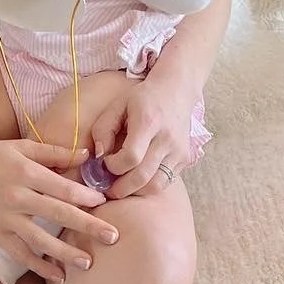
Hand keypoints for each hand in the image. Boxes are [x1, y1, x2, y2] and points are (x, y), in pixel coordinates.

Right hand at [0, 137, 120, 282]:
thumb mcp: (22, 147)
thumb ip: (54, 152)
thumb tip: (86, 155)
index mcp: (25, 172)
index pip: (62, 187)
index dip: (85, 196)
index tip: (104, 203)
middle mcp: (16, 196)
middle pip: (57, 214)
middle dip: (87, 226)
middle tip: (112, 237)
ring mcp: (5, 218)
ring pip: (39, 239)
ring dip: (65, 252)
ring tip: (87, 262)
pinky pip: (20, 253)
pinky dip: (38, 265)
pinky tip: (58, 275)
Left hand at [88, 71, 198, 199]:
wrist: (176, 91)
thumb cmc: (142, 98)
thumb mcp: (117, 105)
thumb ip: (103, 129)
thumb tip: (99, 156)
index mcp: (148, 122)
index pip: (131, 157)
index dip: (113, 166)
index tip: (104, 163)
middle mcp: (166, 138)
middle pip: (143, 177)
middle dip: (121, 188)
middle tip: (107, 189)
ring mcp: (178, 150)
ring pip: (156, 185)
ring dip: (136, 191)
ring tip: (121, 187)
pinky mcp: (184, 158)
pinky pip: (166, 182)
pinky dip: (149, 186)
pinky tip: (137, 179)